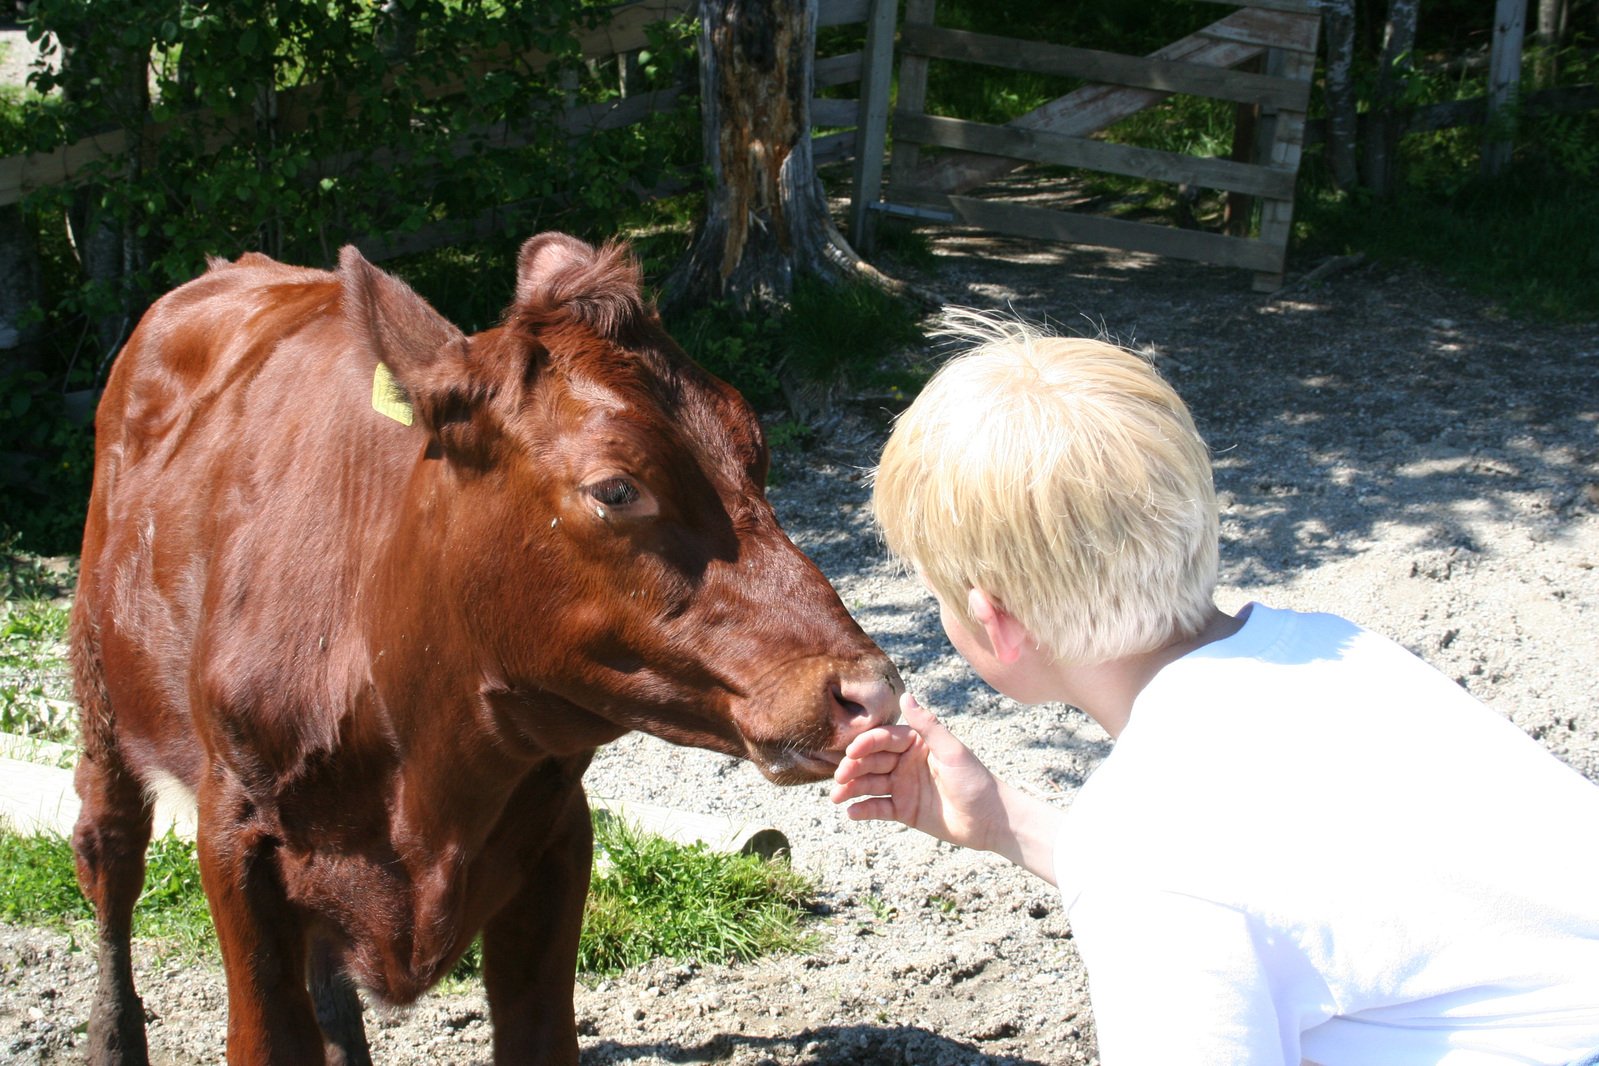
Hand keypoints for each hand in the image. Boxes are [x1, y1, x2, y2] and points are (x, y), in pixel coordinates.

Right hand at [830, 692, 1005, 853]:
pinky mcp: (904, 810)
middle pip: (872, 762)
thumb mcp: (952, 751)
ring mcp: (903, 787)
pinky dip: (863, 810)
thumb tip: (906, 694)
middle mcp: (905, 762)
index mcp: (916, 744)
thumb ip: (927, 725)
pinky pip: (878, 808)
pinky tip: (851, 813)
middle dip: (853, 768)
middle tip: (839, 777)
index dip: (866, 745)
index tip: (851, 752)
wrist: (991, 821)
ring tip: (836, 797)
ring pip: (870, 784)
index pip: (884, 739)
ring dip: (852, 789)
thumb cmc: (976, 781)